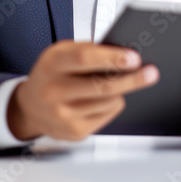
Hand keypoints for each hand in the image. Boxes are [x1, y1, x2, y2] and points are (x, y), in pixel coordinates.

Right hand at [7, 40, 159, 140]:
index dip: (111, 58)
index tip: (133, 58)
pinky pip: (107, 114)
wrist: (30, 107)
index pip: (84, 59)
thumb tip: (123, 53)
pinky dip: (112, 104)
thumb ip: (88, 50)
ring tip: (114, 82)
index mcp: (51, 64)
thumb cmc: (51, 74)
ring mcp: (63, 115)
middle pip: (101, 86)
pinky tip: (101, 98)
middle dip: (131, 79)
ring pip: (109, 101)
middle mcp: (54, 91)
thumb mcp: (61, 53)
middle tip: (150, 72)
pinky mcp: (74, 131)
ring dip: (120, 90)